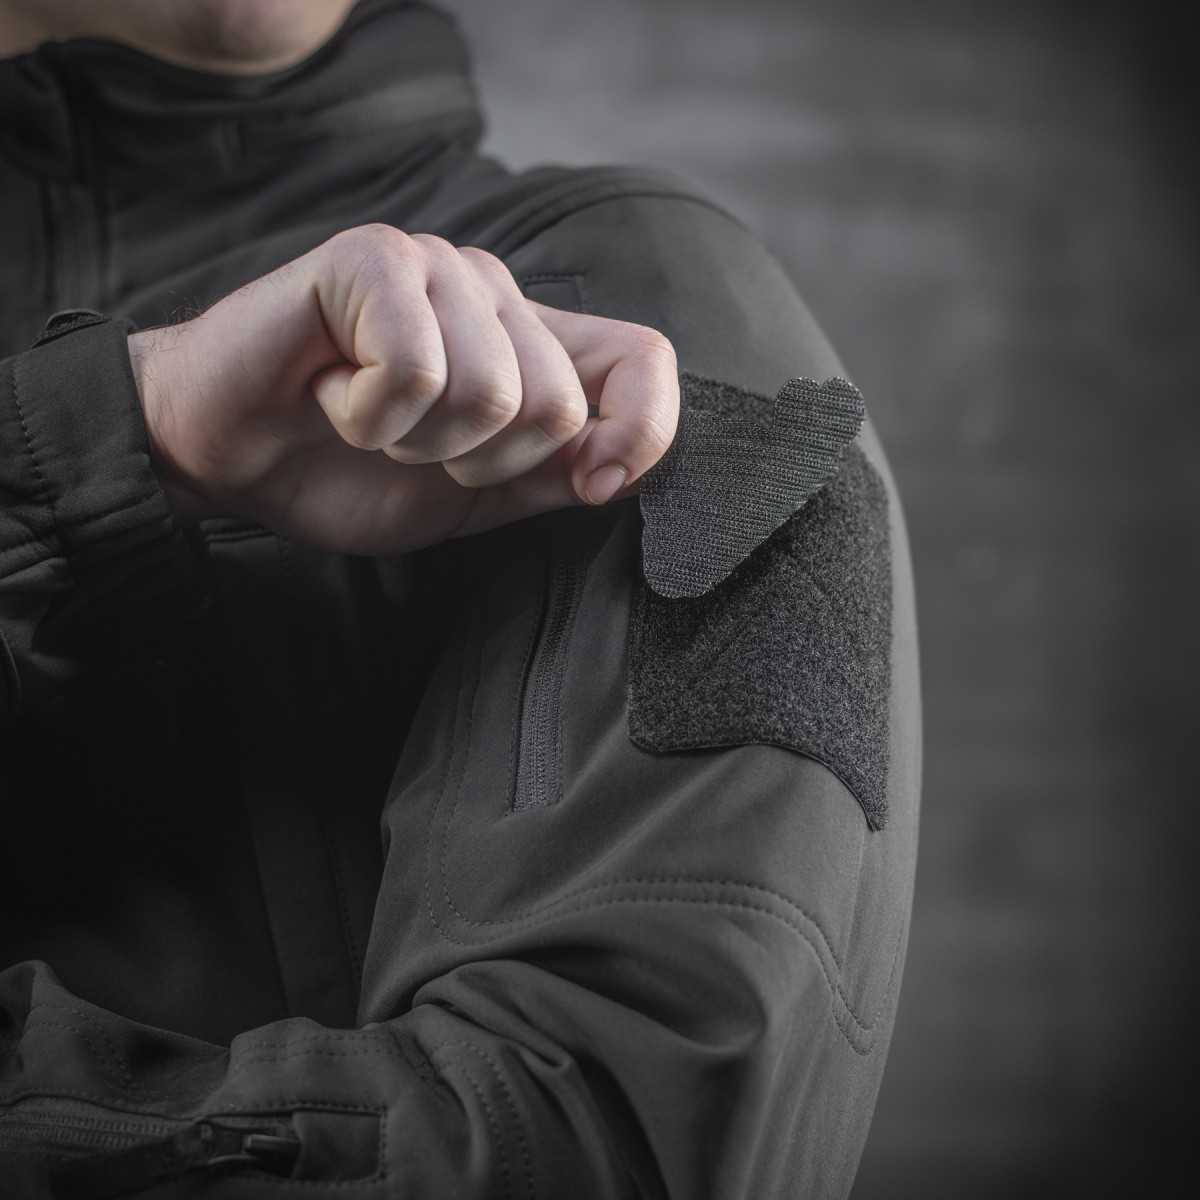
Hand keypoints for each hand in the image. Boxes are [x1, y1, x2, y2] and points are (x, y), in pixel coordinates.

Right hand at [128, 224, 678, 553]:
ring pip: (490, 392)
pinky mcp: (372, 258)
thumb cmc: (340, 469)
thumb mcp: (469, 497)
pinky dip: (369, 416)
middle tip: (417, 451)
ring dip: (418, 442)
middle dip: (483, 464)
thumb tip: (626, 468)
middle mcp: (494, 294)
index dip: (643, 430)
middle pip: (558, 402)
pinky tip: (335, 393)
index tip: (593, 486)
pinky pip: (415, 370)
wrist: (226, 456)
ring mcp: (435, 265)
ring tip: (368, 420)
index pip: (641, 359)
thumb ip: (548, 476)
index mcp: (528, 346)